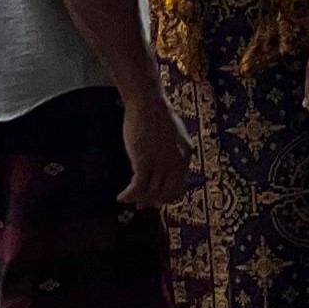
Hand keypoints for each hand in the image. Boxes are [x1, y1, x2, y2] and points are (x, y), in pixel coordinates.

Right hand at [118, 92, 192, 207]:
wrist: (148, 101)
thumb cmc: (157, 114)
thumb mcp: (174, 135)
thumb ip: (173, 152)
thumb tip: (163, 168)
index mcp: (186, 155)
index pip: (180, 186)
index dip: (166, 197)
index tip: (155, 201)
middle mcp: (177, 163)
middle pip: (167, 193)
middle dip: (153, 202)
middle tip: (141, 206)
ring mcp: (161, 163)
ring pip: (152, 192)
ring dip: (138, 199)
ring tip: (128, 199)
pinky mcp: (144, 160)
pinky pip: (138, 187)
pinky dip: (129, 195)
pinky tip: (121, 197)